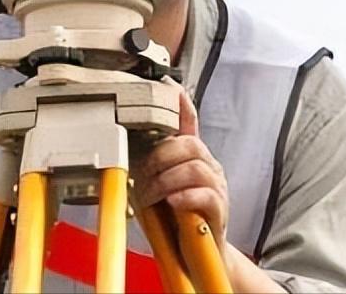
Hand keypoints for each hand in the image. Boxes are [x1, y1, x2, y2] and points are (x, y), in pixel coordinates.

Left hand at [133, 81, 228, 247]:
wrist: (195, 260)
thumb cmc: (173, 222)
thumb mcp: (156, 190)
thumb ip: (148, 169)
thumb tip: (125, 150)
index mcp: (193, 158)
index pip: (190, 123)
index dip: (181, 103)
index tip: (170, 85)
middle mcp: (209, 167)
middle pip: (190, 144)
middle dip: (160, 158)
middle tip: (142, 177)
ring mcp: (217, 188)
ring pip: (196, 167)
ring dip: (167, 181)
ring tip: (152, 196)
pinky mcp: (220, 211)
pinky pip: (206, 194)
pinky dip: (185, 196)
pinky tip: (172, 203)